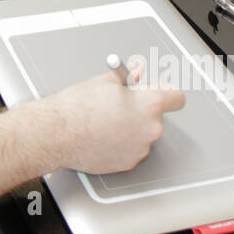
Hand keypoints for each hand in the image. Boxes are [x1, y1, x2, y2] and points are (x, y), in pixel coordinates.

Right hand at [41, 58, 183, 175]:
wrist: (57, 133)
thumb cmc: (77, 108)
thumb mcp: (105, 83)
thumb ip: (129, 76)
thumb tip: (138, 69)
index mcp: (149, 104)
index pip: (176, 98)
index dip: (165, 93)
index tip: (157, 93)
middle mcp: (150, 129)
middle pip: (156, 117)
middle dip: (142, 111)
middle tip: (119, 105)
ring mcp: (140, 149)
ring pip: (142, 135)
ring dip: (131, 129)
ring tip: (106, 122)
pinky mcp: (128, 163)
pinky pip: (131, 150)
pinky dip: (121, 144)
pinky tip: (102, 136)